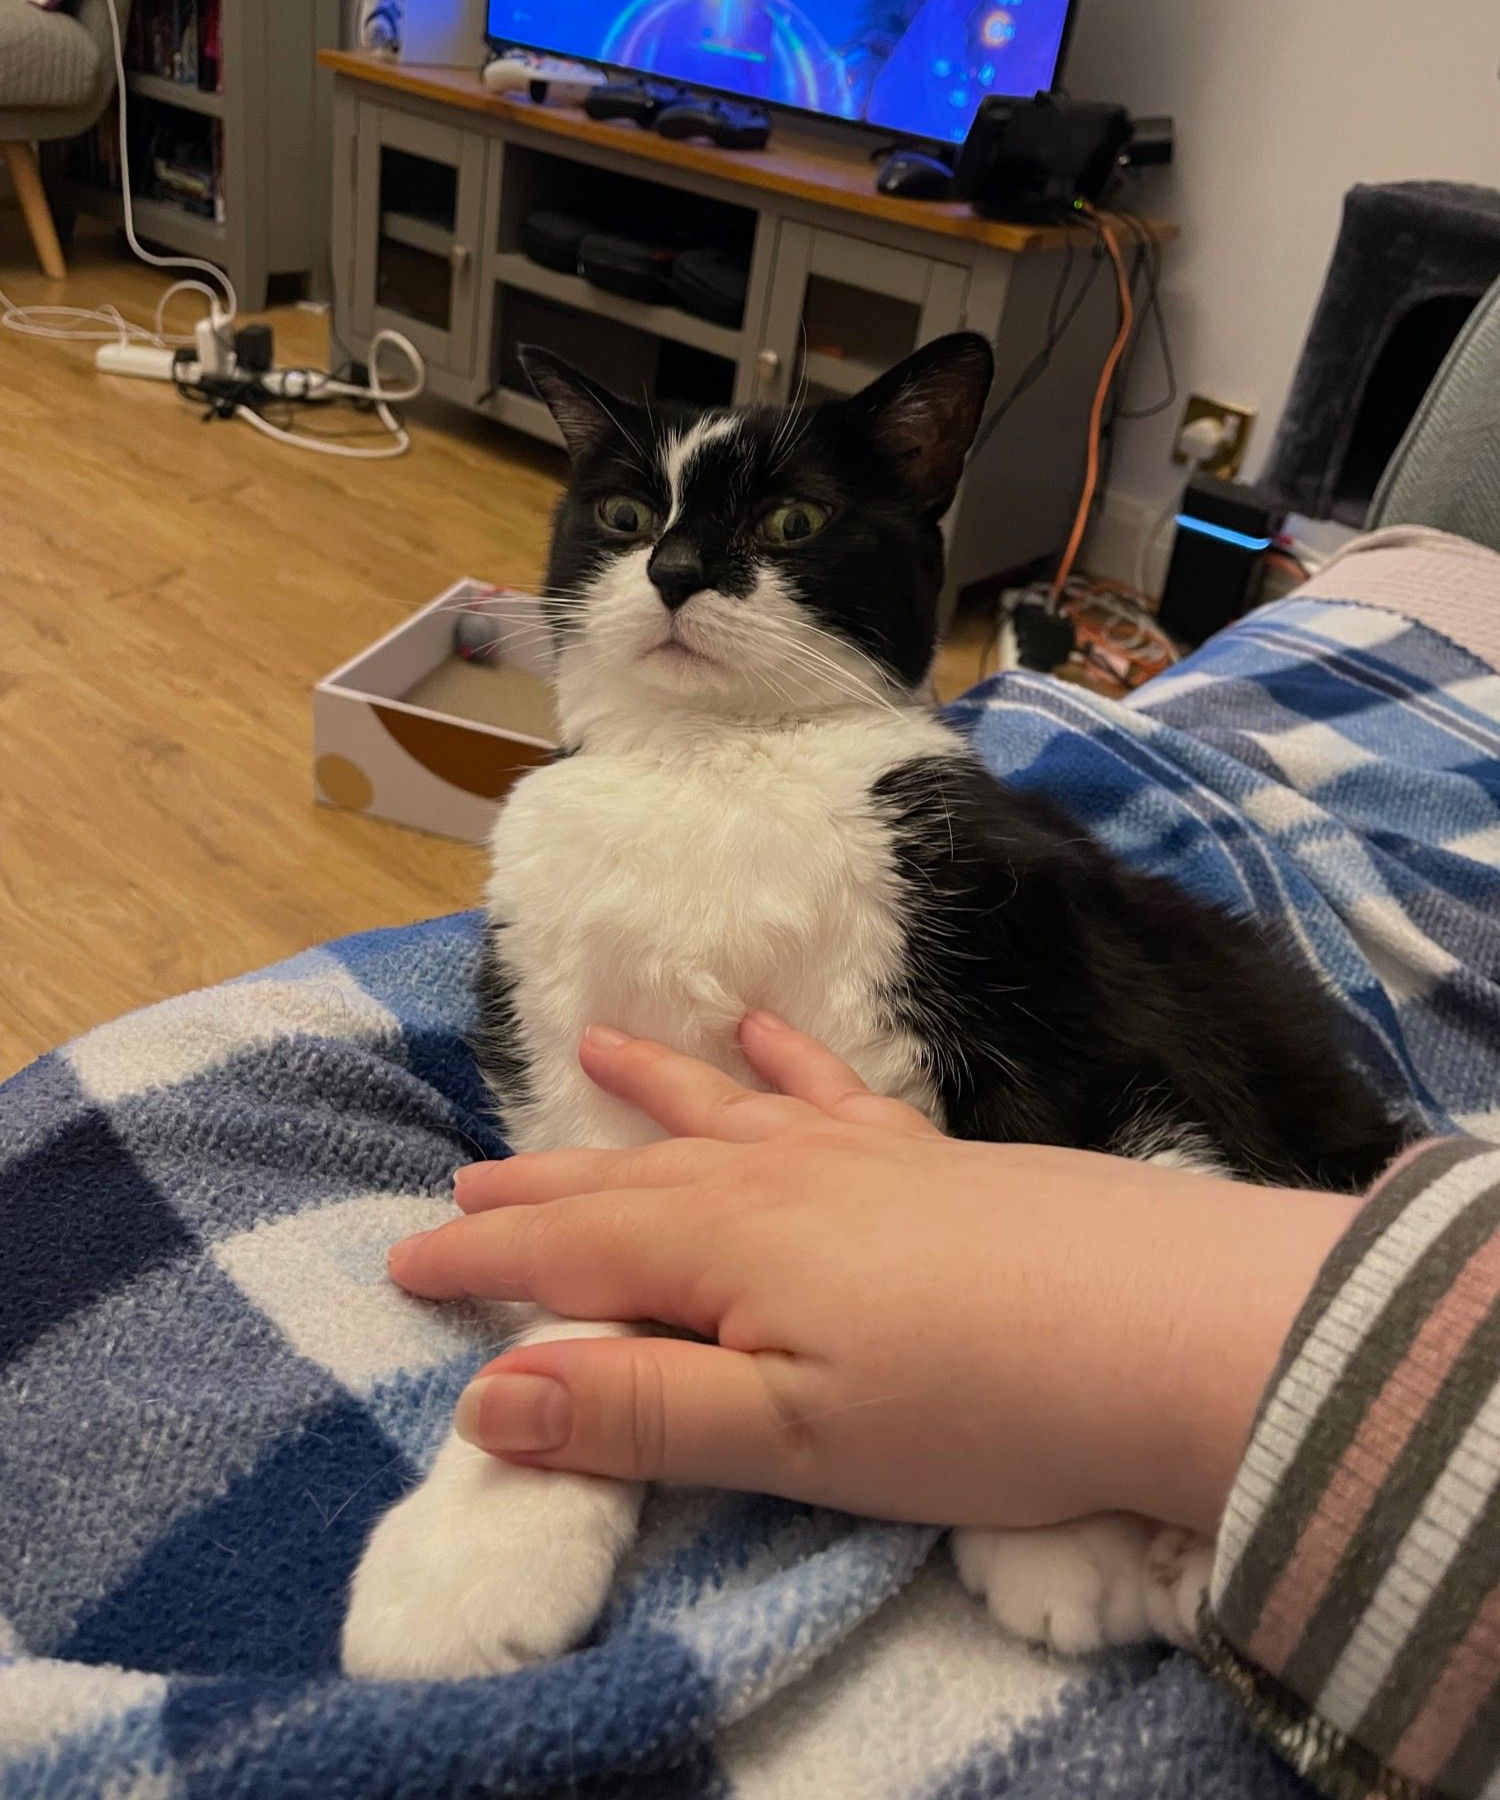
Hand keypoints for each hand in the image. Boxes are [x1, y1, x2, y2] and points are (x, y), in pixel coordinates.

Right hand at [388, 1016, 1356, 1534]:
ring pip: (719, 1116)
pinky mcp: (928, 1155)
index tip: (402, 1255)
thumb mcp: (788, 1437)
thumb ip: (636, 1411)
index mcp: (722, 1250)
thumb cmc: (971, 1406)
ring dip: (649, 1093)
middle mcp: (774, 1180)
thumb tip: (483, 1395)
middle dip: (541, 1185)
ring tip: (592, 1049)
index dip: (482, 1257)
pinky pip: (832, 1088)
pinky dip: (787, 1059)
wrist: (1166, 1326)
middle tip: (464, 1175)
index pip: (568, 1253)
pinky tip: (766, 1032)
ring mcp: (857, 1156)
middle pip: (631, 1180)